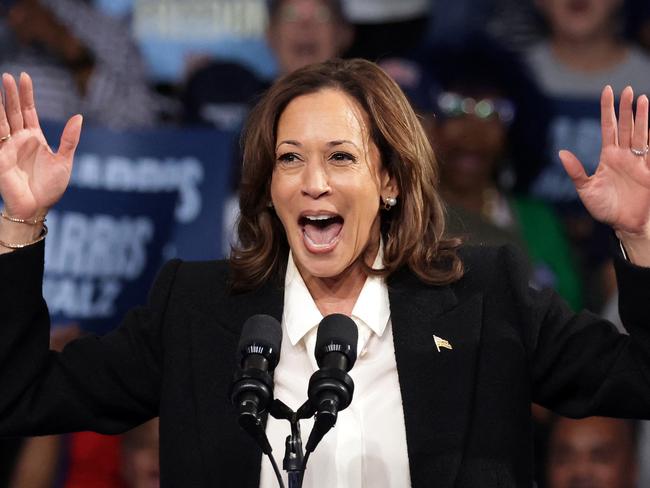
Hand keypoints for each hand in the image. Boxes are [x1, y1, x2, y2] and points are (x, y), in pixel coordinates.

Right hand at [0, 72, 81, 220]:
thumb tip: (79, 116)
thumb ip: (69, 139)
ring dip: (1, 104)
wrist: (38, 208)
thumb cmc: (50, 188)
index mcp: (35, 139)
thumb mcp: (65, 160)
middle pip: (14, 112)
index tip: (24, 76)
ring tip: (0, 84)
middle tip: (8, 75)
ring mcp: (8, 147)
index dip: (27, 95)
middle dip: (12, 94)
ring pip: (3, 120)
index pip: (29, 111)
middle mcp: (20, 140)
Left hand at [560, 86, 649, 264]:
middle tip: (627, 89)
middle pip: (626, 126)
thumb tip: (561, 152)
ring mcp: (638, 162)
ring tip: (642, 98)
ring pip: (641, 134)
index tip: (608, 91)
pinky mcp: (649, 171)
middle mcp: (624, 155)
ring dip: (642, 117)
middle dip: (626, 108)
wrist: (624, 224)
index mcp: (608, 157)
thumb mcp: (585, 190)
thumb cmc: (604, 208)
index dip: (608, 110)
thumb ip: (575, 171)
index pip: (608, 128)